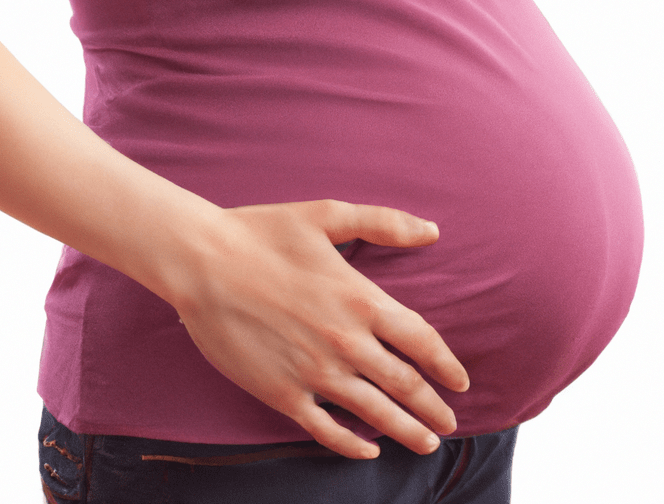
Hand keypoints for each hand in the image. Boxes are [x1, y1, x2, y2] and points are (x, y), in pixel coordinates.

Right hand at [171, 199, 469, 458]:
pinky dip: (351, 445)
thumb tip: (433, 230)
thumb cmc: (264, 232)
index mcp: (361, 299)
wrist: (202, 261)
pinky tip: (366, 449)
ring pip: (374, 413)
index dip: (446, 364)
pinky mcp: (281, 392)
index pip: (421, 341)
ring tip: (425, 443)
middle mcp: (345, 342)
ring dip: (405, 431)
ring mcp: (314, 372)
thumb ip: (384, 223)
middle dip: (432, 408)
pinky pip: (325, 429)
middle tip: (449, 424)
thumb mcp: (328, 215)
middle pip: (404, 384)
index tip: (462, 382)